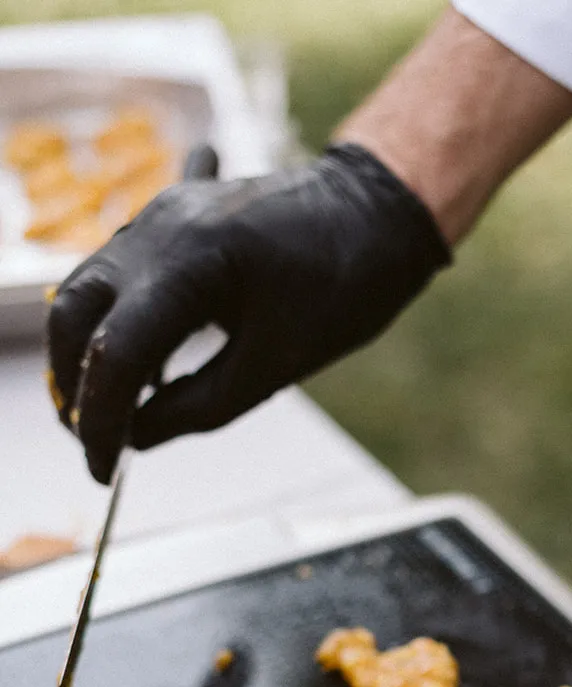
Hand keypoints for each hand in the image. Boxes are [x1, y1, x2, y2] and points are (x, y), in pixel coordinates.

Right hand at [48, 144, 450, 483]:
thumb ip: (196, 408)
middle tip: (95, 440)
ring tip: (111, 410)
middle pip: (74, 311)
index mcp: (187, 262)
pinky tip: (135, 358)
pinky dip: (115, 317)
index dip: (101, 421)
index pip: (113, 352)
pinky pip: (122, 268)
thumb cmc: (344, 286)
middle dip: (73, 384)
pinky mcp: (170, 217)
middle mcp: (158, 228)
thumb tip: (135, 436)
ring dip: (89, 350)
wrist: (376, 210)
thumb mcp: (273, 368)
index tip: (105, 471)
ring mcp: (159, 214)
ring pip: (88, 287)